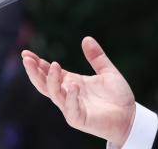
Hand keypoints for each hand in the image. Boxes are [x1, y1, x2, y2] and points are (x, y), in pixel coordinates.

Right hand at [21, 36, 136, 146]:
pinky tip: (72, 85)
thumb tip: (86, 38)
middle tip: (26, 58)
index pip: (49, 73)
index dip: (38, 64)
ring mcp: (72, 107)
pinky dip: (70, 97)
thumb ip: (97, 57)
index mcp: (72, 82)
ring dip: (52, 80)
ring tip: (54, 65)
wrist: (130, 116)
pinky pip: (71, 109)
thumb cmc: (117, 96)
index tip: (26, 53)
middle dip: (34, 72)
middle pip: (45, 84)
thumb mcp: (108, 72)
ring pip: (55, 95)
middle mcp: (68, 94)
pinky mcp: (80, 119)